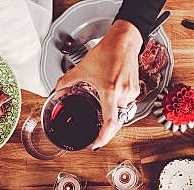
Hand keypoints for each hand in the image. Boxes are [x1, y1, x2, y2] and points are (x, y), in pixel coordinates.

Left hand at [55, 20, 141, 149]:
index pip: (110, 121)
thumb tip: (57, 90)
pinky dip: (118, 108)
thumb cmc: (107, 52)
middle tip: (99, 137)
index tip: (97, 144)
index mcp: (109, 90)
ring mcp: (132, 92)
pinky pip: (127, 105)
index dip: (104, 136)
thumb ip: (67, 81)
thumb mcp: (83, 68)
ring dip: (113, 117)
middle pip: (116, 121)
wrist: (124, 41)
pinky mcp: (136, 90)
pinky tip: (112, 103)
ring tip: (104, 117)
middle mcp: (123, 93)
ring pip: (122, 114)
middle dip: (107, 130)